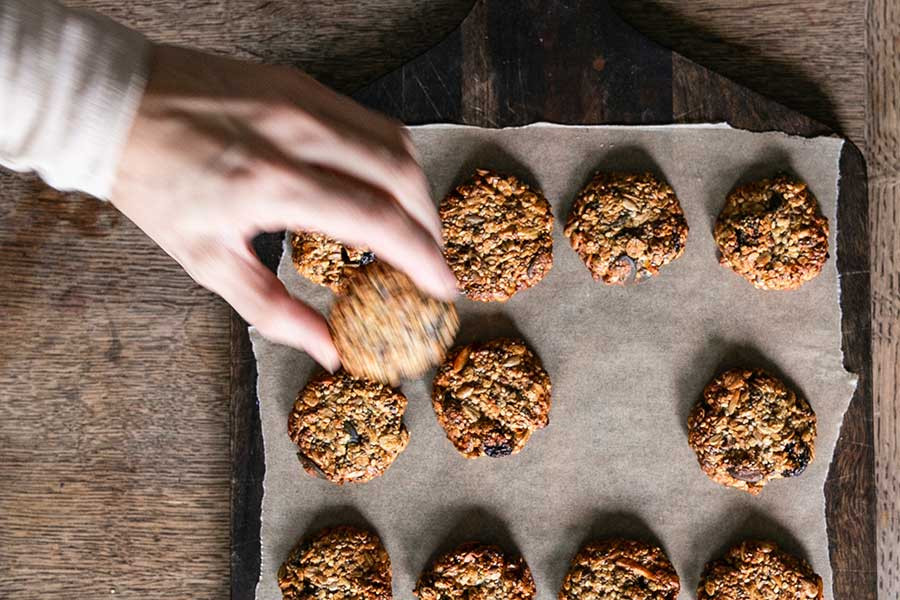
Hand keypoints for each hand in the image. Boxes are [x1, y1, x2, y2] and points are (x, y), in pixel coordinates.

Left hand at [111, 44, 456, 370]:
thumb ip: (274, 311)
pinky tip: (379, 182)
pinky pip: (368, 119)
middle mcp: (298, 133)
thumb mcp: (206, 261)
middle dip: (430, 222)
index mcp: (272, 183)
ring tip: (411, 223)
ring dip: (415, 186)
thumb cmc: (152, 184)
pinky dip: (388, 156)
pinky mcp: (299, 82)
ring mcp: (302, 100)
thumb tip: (328, 351)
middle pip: (402, 174)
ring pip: (395, 140)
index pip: (377, 219)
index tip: (443, 285)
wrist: (113, 104)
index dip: (422, 256)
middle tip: (431, 257)